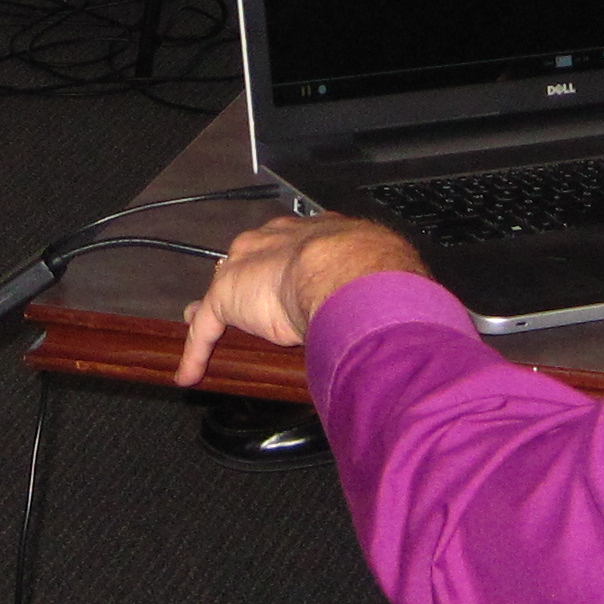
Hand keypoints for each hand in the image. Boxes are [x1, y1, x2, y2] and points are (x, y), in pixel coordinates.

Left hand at [176, 214, 428, 387]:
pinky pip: (204, 326)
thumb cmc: (374, 270)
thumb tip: (412, 316)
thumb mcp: (381, 275)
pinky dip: (197, 351)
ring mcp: (248, 267)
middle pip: (252, 262)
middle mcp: (277, 241)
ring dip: (217, 313)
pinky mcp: (226, 297)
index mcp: (316, 232)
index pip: (293, 247)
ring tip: (206, 333)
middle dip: (248, 282)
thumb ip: (382, 290)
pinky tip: (191, 372)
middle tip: (248, 306)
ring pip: (224, 290)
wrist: (346, 269)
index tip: (288, 282)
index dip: (288, 267)